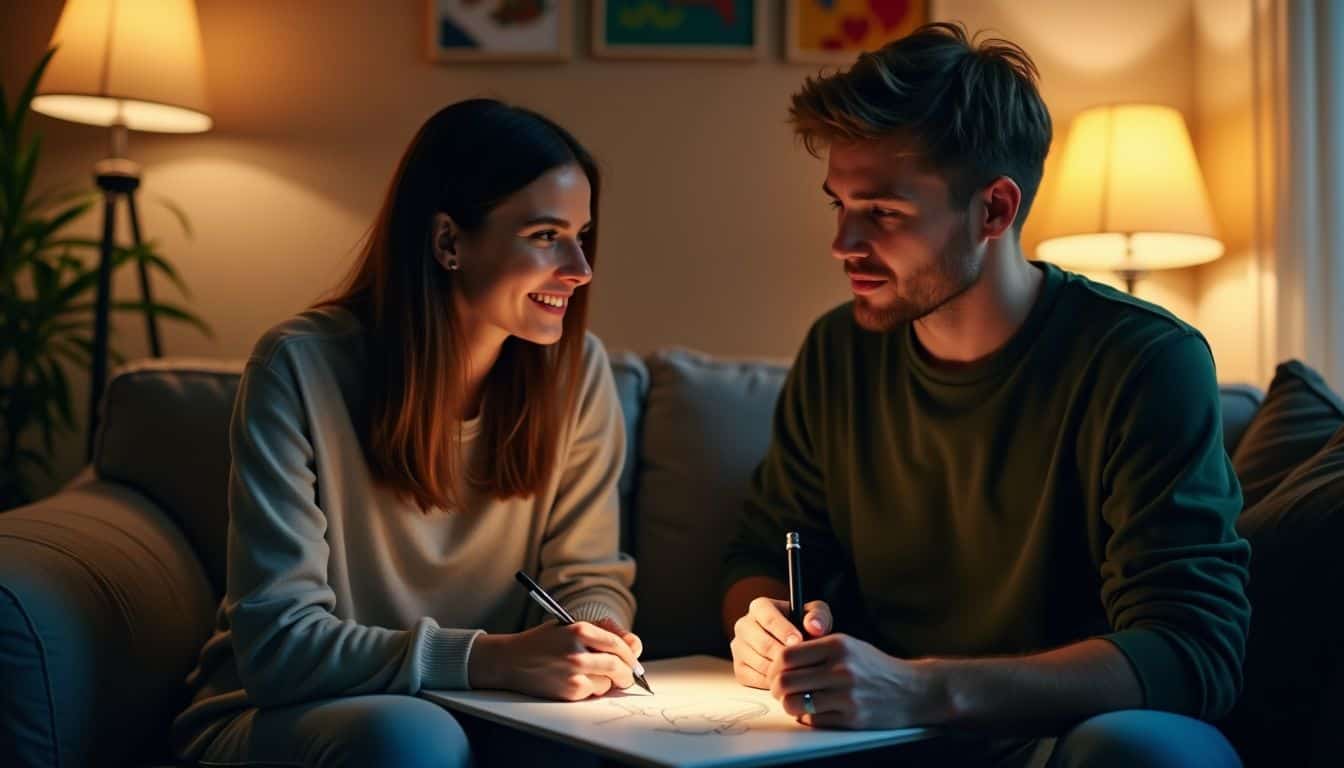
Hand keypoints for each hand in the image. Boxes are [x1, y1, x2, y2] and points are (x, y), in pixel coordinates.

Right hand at [471, 620, 640, 700]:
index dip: (631, 654)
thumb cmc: (543, 642)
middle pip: (619, 665)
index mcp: (580, 629)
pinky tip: (578, 681)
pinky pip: (593, 692)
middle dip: (628, 673)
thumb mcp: (569, 626)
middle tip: (628, 676)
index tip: (633, 659)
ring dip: (607, 682)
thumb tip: (635, 646)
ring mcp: (574, 672)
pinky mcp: (569, 690)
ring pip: (608, 682)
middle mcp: (578, 651)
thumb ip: (602, 631)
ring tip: (594, 676)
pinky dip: (592, 689)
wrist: (510, 660)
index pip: (619, 644)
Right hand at [730, 596, 832, 688]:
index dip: (783, 630)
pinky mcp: (739, 668)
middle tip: (801, 662)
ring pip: (758, 663)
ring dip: (780, 670)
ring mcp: (739, 648)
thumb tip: (814, 627)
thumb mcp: (817, 616)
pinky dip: (771, 682)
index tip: (799, 641)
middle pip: (762, 643)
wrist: (797, 648)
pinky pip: (753, 679)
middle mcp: (744, 626)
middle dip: (783, 655)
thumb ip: (818, 616)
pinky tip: (787, 679)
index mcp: (760, 607)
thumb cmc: (806, 627)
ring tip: (799, 672)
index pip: (767, 617)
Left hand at [768, 633, 943, 729]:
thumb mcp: (848, 645)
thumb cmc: (875, 666)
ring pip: (794, 704)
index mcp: (837, 645)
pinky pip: (813, 720)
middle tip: (778, 690)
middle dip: (775, 688)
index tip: (775, 671)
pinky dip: (808, 716)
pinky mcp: (851, 718)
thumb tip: (780, 659)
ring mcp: (846, 695)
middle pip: (785, 681)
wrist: (911, 690)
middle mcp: (841, 669)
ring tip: (795, 701)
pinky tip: (814, 710)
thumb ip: (816, 648)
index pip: (786, 655)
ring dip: (789, 705)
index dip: (774, 666)